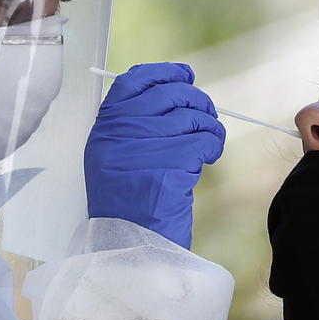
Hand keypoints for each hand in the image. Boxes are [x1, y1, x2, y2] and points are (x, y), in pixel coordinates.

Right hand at [84, 63, 225, 248]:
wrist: (129, 246)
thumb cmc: (128, 204)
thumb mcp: (116, 158)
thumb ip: (135, 124)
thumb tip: (176, 85)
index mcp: (106, 128)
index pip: (134, 80)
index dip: (165, 73)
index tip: (185, 75)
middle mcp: (121, 133)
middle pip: (171, 95)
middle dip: (197, 103)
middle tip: (206, 118)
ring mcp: (144, 148)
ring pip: (193, 117)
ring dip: (209, 128)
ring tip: (208, 144)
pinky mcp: (170, 166)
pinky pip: (204, 140)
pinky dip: (213, 146)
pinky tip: (209, 159)